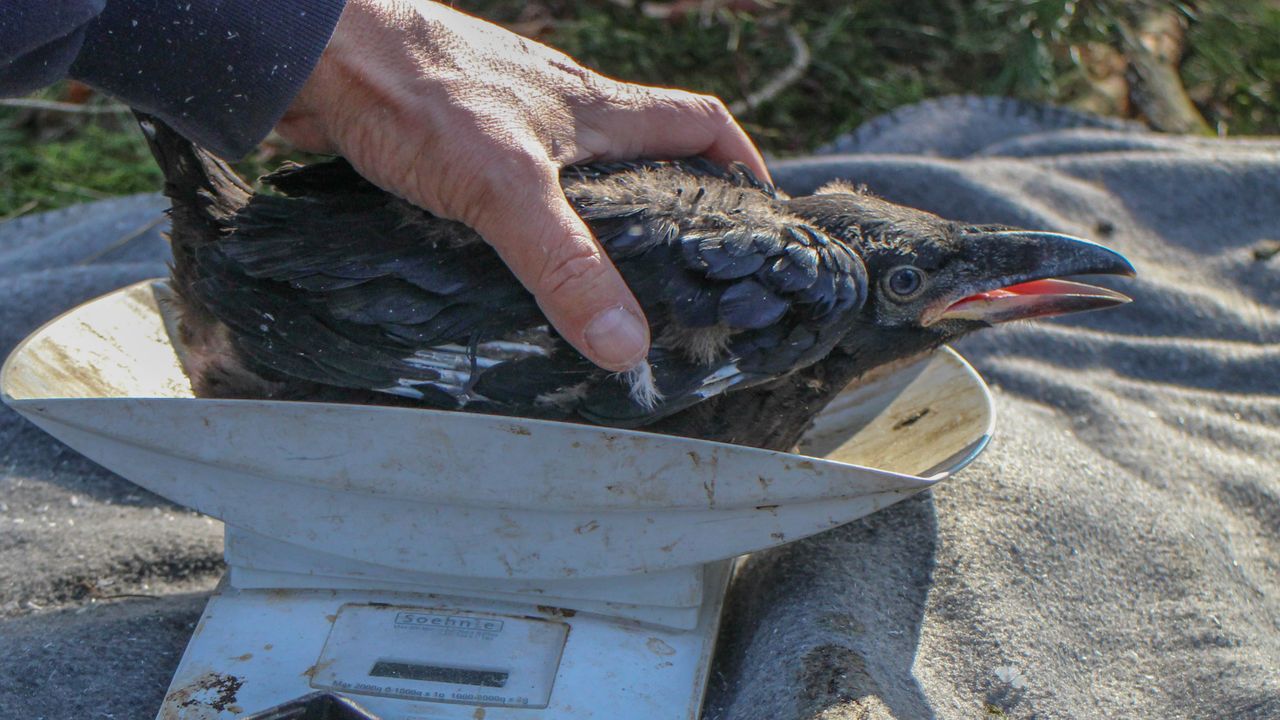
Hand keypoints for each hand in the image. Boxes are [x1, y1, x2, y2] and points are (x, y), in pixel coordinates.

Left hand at [276, 0, 769, 370]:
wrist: (315, 52)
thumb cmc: (417, 90)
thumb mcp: (508, 188)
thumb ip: (567, 265)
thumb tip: (629, 346)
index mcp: (594, 109)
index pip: (698, 122)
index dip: (740, 163)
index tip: (760, 212)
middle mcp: (558, 112)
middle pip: (641, 154)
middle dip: (668, 207)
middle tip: (678, 274)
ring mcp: (503, 125)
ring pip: (573, 175)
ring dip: (594, 222)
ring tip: (600, 287)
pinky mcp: (450, 143)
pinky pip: (509, 190)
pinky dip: (523, 228)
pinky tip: (505, 270)